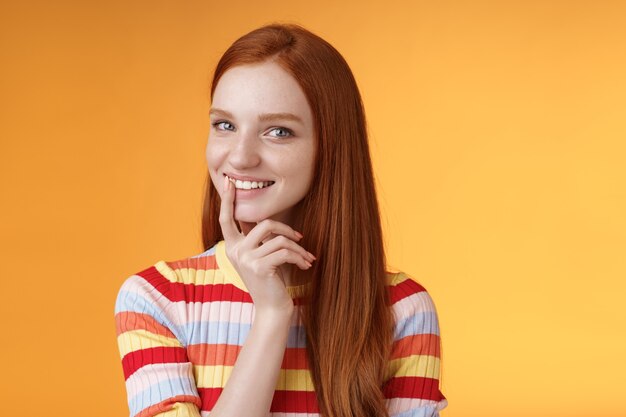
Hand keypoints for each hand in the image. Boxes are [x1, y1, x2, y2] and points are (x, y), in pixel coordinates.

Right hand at [219, 176, 315, 312]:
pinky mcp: (259, 267)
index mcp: (233, 246)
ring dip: (297, 248)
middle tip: (300, 238)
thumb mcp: (262, 256)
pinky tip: (306, 265)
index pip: (226, 218)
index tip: (229, 181)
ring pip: (278, 238)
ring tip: (306, 257)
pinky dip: (299, 257)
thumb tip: (267, 219)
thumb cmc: (271, 281)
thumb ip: (260, 238)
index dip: (227, 199)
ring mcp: (246, 259)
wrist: (272, 309)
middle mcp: (235, 251)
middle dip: (286, 228)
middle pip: (263, 223)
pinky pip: (285, 251)